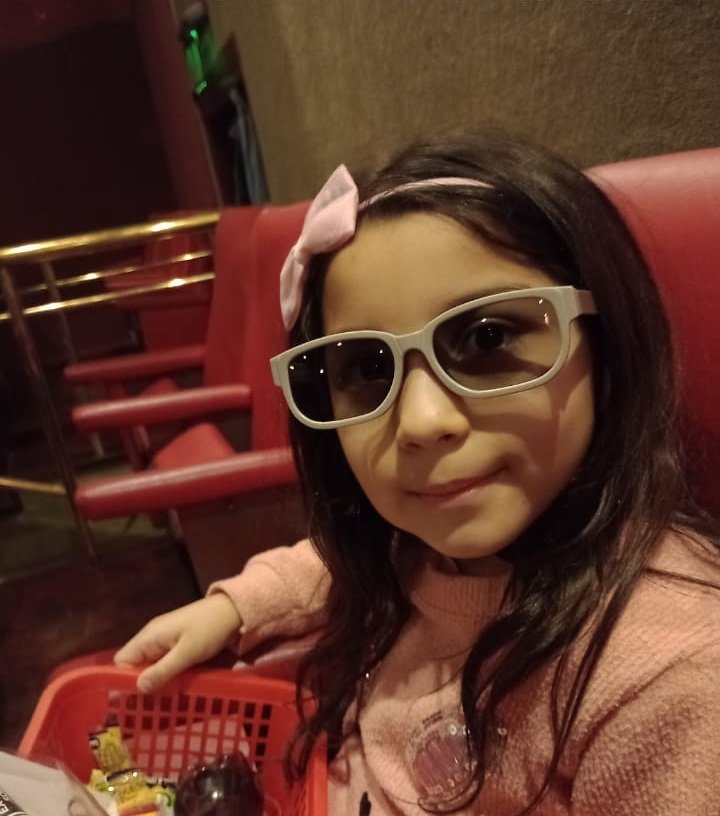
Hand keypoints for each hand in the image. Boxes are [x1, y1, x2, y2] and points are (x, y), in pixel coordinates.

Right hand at [114, 594, 241, 692]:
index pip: (122, 661)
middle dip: (141, 685)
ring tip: (161, 703)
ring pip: (150, 666)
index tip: (133, 701)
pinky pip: (164, 663)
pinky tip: (174, 689)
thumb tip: (138, 688)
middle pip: (135, 665)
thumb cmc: (210, 628)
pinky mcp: (178, 644)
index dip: (124, 680)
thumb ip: (163, 670)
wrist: (234, 610)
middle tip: (148, 707)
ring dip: (156, 681)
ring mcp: (165, 640)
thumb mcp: (187, 652)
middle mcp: (153, 637)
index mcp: (149, 636)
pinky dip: (167, 675)